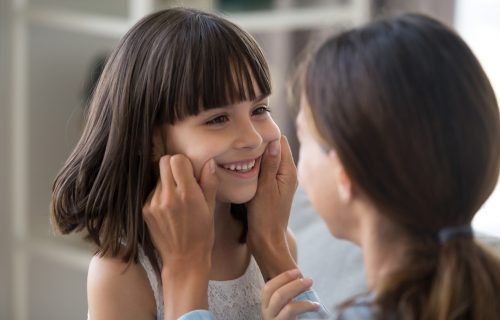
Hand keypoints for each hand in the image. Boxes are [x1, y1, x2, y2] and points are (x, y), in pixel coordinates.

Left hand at [142, 155, 217, 319]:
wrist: (184, 260)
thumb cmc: (202, 234)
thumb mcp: (211, 208)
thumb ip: (209, 183)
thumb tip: (209, 162)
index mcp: (187, 194)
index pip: (177, 159)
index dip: (184, 163)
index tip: (190, 172)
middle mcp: (168, 196)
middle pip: (163, 162)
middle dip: (173, 166)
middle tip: (182, 180)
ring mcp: (154, 203)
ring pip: (157, 176)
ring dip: (166, 181)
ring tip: (177, 199)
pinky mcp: (145, 210)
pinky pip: (152, 191)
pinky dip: (160, 194)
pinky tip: (169, 209)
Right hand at [247, 135, 297, 277]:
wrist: (266, 241)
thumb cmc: (265, 217)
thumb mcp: (265, 188)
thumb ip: (270, 165)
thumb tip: (274, 141)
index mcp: (289, 172)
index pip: (280, 141)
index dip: (266, 136)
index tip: (249, 135)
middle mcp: (287, 174)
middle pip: (275, 148)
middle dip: (260, 145)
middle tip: (241, 143)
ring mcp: (280, 181)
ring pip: (268, 159)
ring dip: (256, 156)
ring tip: (240, 154)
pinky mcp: (272, 188)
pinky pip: (264, 170)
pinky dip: (255, 167)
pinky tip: (243, 168)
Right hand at [262, 269, 319, 319]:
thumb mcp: (285, 310)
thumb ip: (289, 298)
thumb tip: (303, 281)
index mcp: (266, 307)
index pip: (267, 288)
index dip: (281, 278)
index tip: (296, 271)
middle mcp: (266, 314)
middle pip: (275, 292)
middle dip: (292, 282)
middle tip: (309, 279)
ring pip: (281, 298)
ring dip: (297, 288)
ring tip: (311, 286)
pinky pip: (291, 310)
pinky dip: (305, 304)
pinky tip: (315, 305)